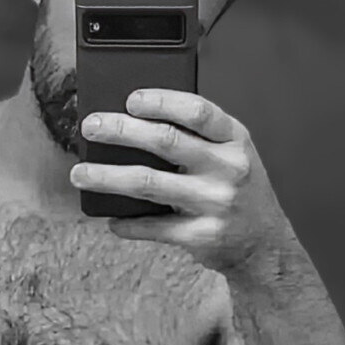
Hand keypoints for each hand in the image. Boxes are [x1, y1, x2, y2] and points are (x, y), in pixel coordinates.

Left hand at [70, 89, 288, 271]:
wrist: (264, 245)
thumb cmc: (238, 191)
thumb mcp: (232, 155)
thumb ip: (198, 138)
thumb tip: (134, 122)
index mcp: (236, 139)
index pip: (197, 110)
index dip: (161, 101)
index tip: (129, 99)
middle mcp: (228, 168)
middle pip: (165, 141)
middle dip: (120, 131)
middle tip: (90, 127)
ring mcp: (215, 203)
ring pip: (148, 183)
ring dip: (107, 177)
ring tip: (80, 174)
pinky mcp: (201, 236)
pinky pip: (152, 227)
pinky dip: (126, 223)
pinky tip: (110, 218)